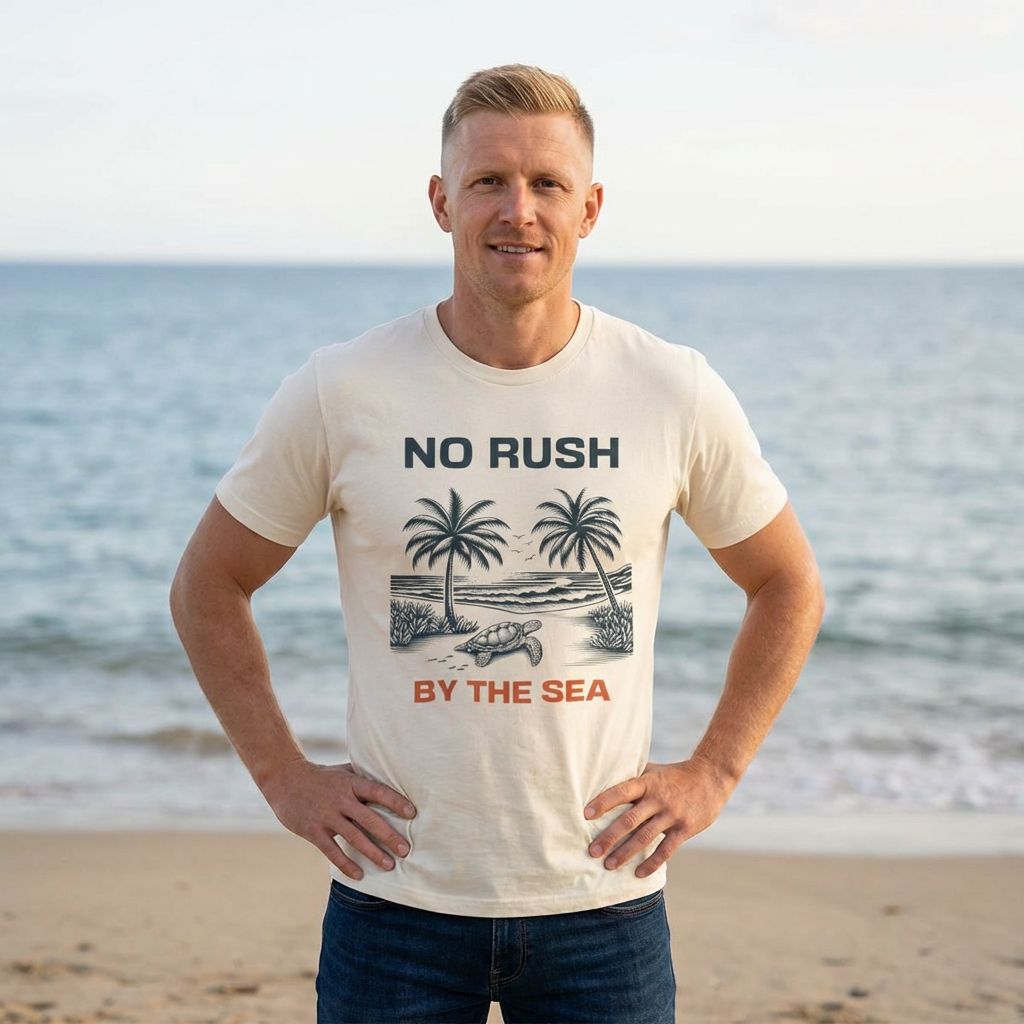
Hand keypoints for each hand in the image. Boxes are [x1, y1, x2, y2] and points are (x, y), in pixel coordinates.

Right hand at [260, 758, 415, 880]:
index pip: (378, 791)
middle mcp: (340, 799)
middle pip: (369, 819)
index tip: (413, 814)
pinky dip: (346, 864)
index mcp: (351, 783)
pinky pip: (332, 851)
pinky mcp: (313, 831)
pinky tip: (359, 875)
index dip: (396, 802)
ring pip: (354, 837)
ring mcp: (326, 816)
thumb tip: (393, 781)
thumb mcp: (344, 771)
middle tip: (406, 850)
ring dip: (373, 853)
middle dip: (389, 836)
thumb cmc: (322, 776)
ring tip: (389, 865)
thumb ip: (364, 778)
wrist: (285, 779)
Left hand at [584, 757, 733, 877]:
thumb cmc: (674, 775)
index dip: (603, 802)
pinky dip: (652, 863)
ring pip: (645, 837)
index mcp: (647, 782)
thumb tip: (602, 782)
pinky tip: (638, 874)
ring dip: (625, 853)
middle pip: (629, 819)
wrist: (711, 777)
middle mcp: (658, 798)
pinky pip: (666, 849)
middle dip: (609, 837)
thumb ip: (633, 779)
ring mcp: (672, 814)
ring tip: (609, 866)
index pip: (621, 791)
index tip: (585, 815)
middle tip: (592, 851)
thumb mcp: (653, 771)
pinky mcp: (685, 828)